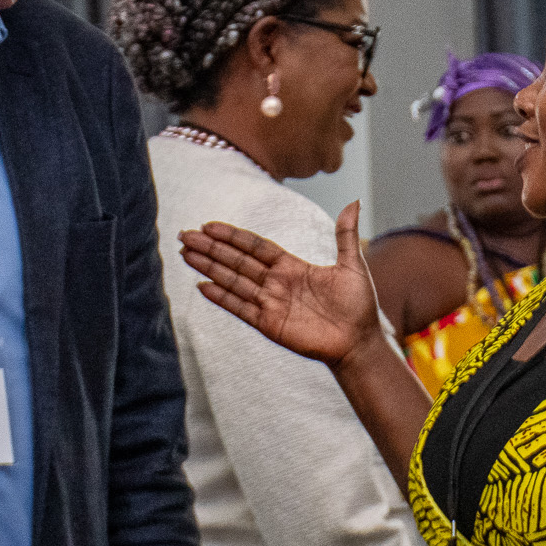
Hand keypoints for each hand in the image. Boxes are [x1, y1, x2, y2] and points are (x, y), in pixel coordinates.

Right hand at [180, 202, 384, 366]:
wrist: (359, 343)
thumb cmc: (358, 306)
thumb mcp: (353, 265)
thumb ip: (345, 235)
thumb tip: (354, 202)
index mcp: (293, 267)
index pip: (256, 247)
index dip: (233, 237)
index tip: (210, 226)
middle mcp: (277, 283)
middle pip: (238, 261)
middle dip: (211, 248)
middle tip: (186, 235)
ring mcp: (271, 303)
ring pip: (234, 281)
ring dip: (209, 267)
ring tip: (186, 254)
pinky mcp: (269, 324)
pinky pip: (241, 308)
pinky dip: (221, 298)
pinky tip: (202, 286)